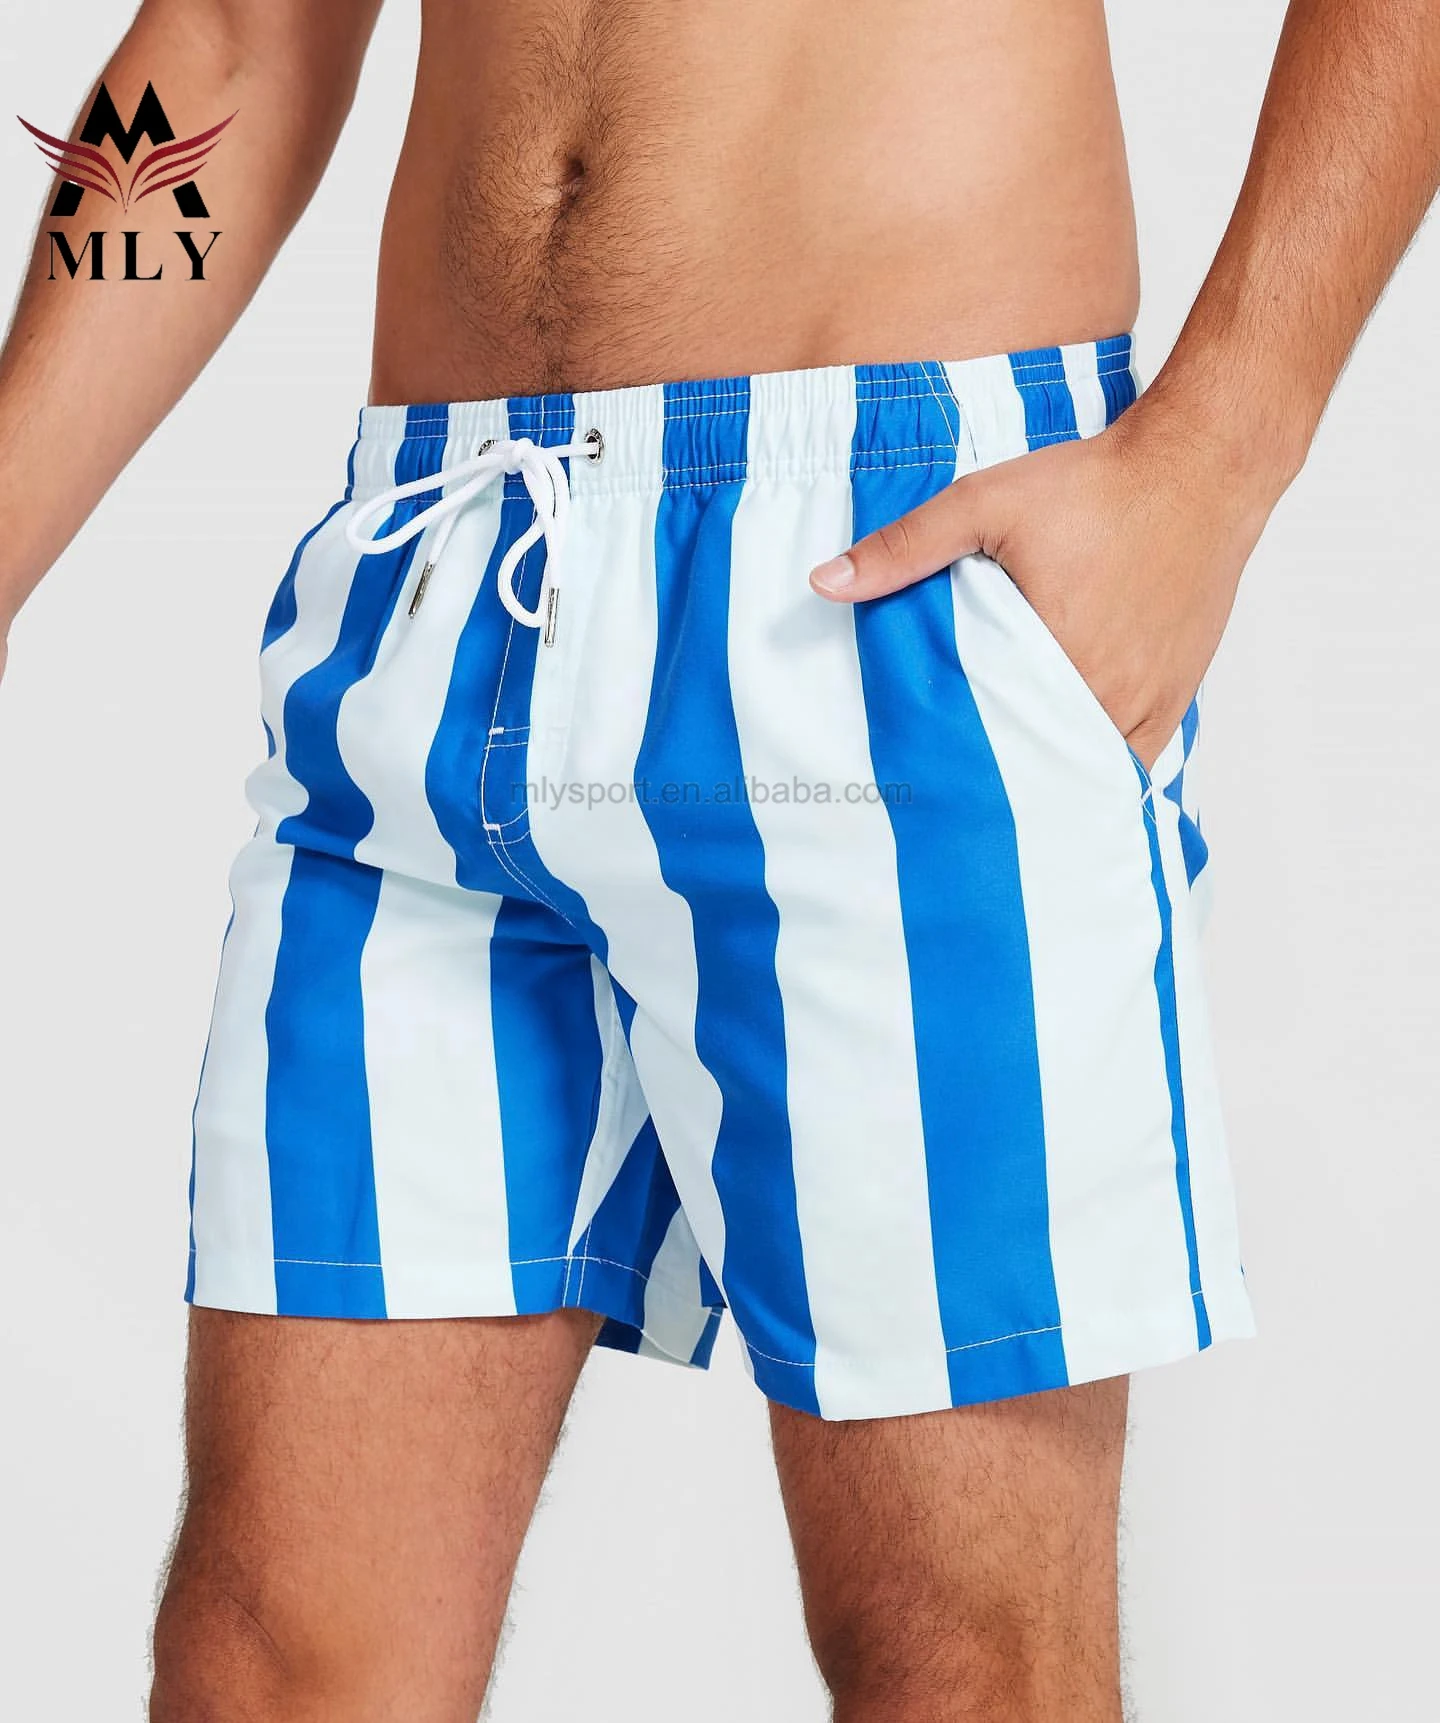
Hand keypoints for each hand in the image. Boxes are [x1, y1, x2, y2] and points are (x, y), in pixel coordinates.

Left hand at [809, 393, 1280, 772]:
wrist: (1199, 470)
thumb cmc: (1095, 487)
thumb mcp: (985, 504)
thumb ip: (905, 548)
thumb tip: (825, 583)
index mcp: (1055, 658)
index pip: (988, 742)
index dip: (950, 765)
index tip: (915, 779)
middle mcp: (1107, 695)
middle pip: (1036, 765)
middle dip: (993, 780)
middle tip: (944, 796)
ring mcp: (1147, 706)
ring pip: (1082, 770)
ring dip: (1042, 776)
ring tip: (994, 790)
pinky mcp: (1173, 703)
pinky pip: (1127, 763)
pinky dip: (1090, 767)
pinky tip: (1053, 769)